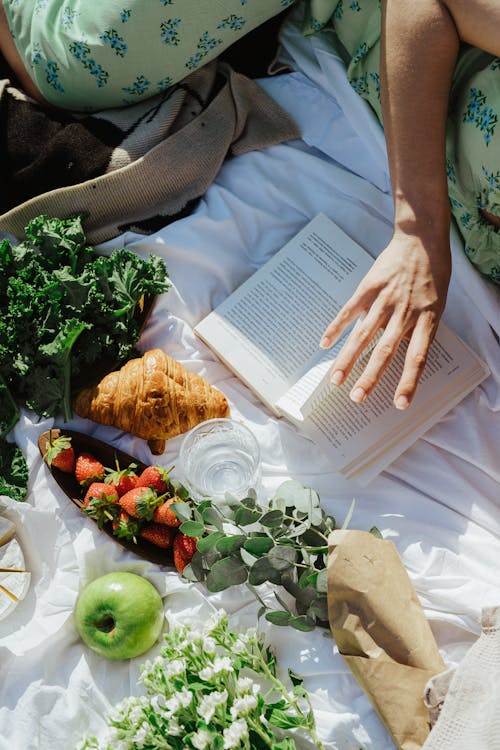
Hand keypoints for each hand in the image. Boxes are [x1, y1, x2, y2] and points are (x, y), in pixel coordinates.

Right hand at [319, 231, 451, 408]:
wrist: (421, 240)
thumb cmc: (432, 274)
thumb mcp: (436, 304)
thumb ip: (420, 329)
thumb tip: (403, 356)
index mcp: (426, 319)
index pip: (417, 357)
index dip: (408, 382)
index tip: (399, 404)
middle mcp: (404, 314)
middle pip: (385, 352)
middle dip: (370, 377)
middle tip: (357, 398)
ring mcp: (384, 301)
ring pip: (363, 336)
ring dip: (348, 360)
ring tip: (335, 380)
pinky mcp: (368, 289)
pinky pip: (349, 312)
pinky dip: (335, 327)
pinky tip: (324, 343)